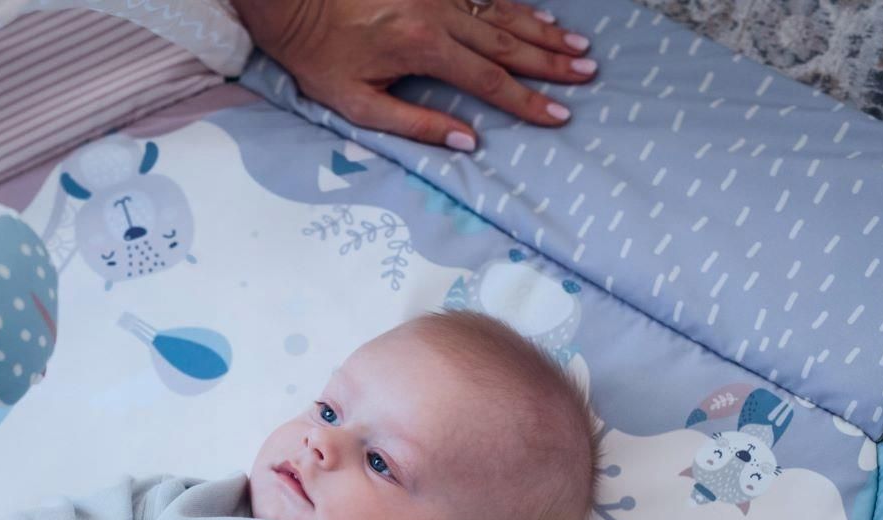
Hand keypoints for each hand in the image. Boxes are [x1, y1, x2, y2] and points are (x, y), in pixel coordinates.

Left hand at [233, 0, 597, 149]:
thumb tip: (466, 141)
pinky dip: (517, 9)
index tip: (558, 115)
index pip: (489, 81)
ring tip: (578, 47)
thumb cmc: (320, 57)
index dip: (527, 101)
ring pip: (503, 14)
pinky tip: (540, 18)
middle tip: (587, 75)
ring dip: (542, 33)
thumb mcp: (356, 104)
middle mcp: (440, 14)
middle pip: (507, 44)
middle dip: (550, 63)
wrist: (295, 1)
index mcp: (423, 48)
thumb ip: (414, 125)